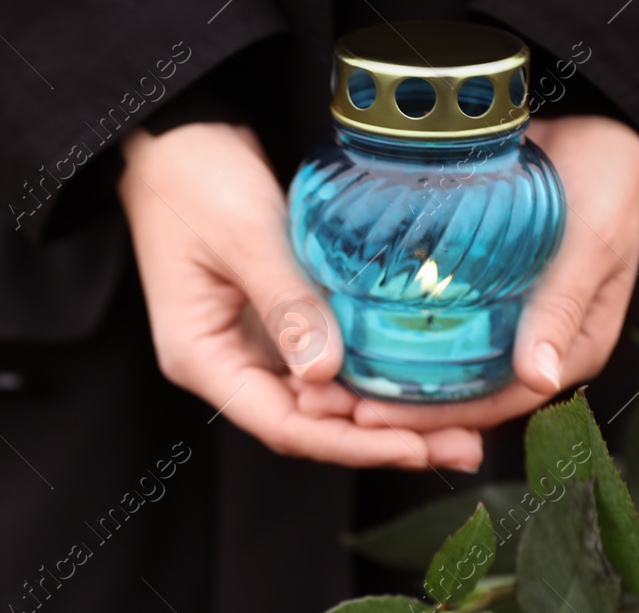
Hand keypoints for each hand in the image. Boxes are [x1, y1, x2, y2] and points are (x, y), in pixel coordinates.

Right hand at [118, 123, 483, 470]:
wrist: (177, 139)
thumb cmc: (193, 178)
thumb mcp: (243, 234)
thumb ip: (285, 302)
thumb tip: (326, 372)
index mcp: (202, 358)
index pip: (281, 425)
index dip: (350, 444)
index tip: (414, 446)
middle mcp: (226, 366)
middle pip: (309, 426)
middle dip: (383, 441)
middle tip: (461, 447)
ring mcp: (253, 348)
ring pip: (324, 403)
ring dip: (386, 417)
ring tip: (459, 427)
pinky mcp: (277, 325)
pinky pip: (329, 367)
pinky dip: (373, 378)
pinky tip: (422, 383)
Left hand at [315, 114, 638, 433]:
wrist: (598, 121)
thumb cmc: (608, 182)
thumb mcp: (592, 242)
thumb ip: (563, 307)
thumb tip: (540, 380)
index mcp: (567, 351)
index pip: (492, 405)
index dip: (432, 421)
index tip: (370, 420)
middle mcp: (530, 344)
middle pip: (456, 394)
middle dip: (393, 408)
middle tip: (324, 406)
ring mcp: (501, 316)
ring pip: (436, 364)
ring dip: (381, 376)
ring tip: (318, 382)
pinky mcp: (473, 284)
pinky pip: (426, 319)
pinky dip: (387, 330)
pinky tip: (340, 330)